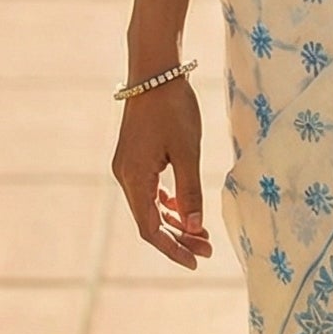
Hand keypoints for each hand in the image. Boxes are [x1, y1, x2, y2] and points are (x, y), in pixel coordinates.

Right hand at [111, 75, 211, 269]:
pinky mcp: (133, 157)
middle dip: (178, 238)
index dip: (173, 249)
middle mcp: (125, 176)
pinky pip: (148, 190)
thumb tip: (196, 228)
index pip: (150, 229)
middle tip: (208, 250)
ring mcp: (127, 167)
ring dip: (174, 222)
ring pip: (149, 207)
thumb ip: (190, 191)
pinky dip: (167, 203)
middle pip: (149, 221)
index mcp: (134, 178)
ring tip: (202, 233)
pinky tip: (184, 208)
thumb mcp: (188, 152)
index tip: (197, 261)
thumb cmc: (173, 108)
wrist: (154, 72)